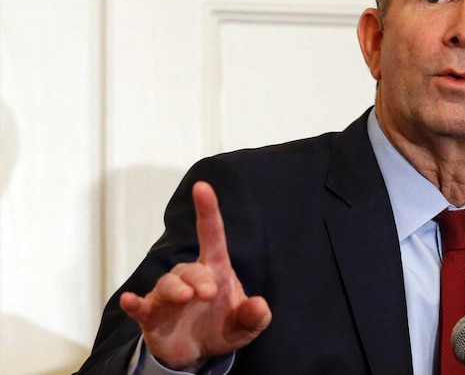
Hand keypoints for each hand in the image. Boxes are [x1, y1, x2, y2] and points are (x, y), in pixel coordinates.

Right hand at [119, 181, 271, 369]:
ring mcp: (168, 296)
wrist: (196, 352)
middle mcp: (189, 278)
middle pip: (189, 268)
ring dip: (175, 289)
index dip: (207, 211)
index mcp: (215, 271)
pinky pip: (140, 306)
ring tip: (186, 298)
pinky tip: (129, 301)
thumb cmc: (222, 327)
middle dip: (199, 278)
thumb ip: (255, 316)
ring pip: (167, 283)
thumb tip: (260, 305)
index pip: (212, 235)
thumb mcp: (246, 326)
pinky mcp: (151, 315)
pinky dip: (134, 303)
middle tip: (208, 294)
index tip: (202, 187)